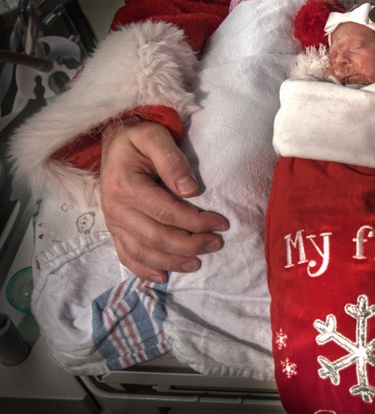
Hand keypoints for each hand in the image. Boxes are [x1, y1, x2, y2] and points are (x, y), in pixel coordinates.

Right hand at [100, 121, 228, 281]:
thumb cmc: (138, 139)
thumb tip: (191, 190)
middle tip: (216, 244)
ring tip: (198, 263)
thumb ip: (172, 161)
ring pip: (143, 252)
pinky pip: (126, 256)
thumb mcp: (155, 137)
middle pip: (156, 237)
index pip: (166, 212)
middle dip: (190, 245)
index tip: (222, 223)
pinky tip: (163, 276)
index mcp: (125, 186)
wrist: (113, 143)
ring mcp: (113, 222)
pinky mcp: (114, 230)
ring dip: (172, 262)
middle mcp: (115, 208)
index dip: (196, 222)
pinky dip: (144, 270)